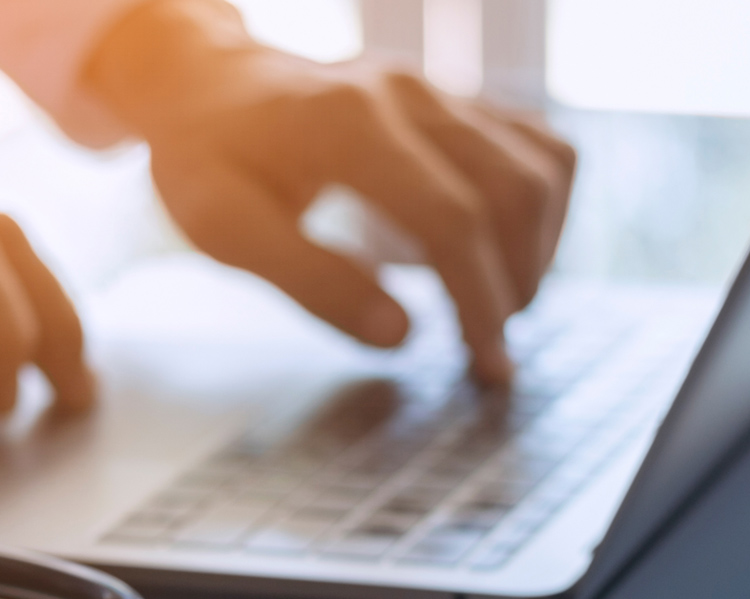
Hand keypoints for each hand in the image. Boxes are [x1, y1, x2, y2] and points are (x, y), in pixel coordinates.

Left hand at [85, 0, 574, 383]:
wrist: (209, 83)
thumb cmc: (209, 160)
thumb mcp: (222, 227)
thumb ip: (309, 279)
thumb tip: (401, 337)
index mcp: (348, 124)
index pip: (450, 216)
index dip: (478, 298)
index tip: (485, 365)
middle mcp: (408, 94)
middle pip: (509, 192)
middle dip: (512, 286)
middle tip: (488, 358)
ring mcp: (439, 90)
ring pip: (540, 165)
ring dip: (535, 250)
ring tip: (495, 312)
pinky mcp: (456, 99)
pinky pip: (537, 146)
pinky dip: (537, 211)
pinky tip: (497, 258)